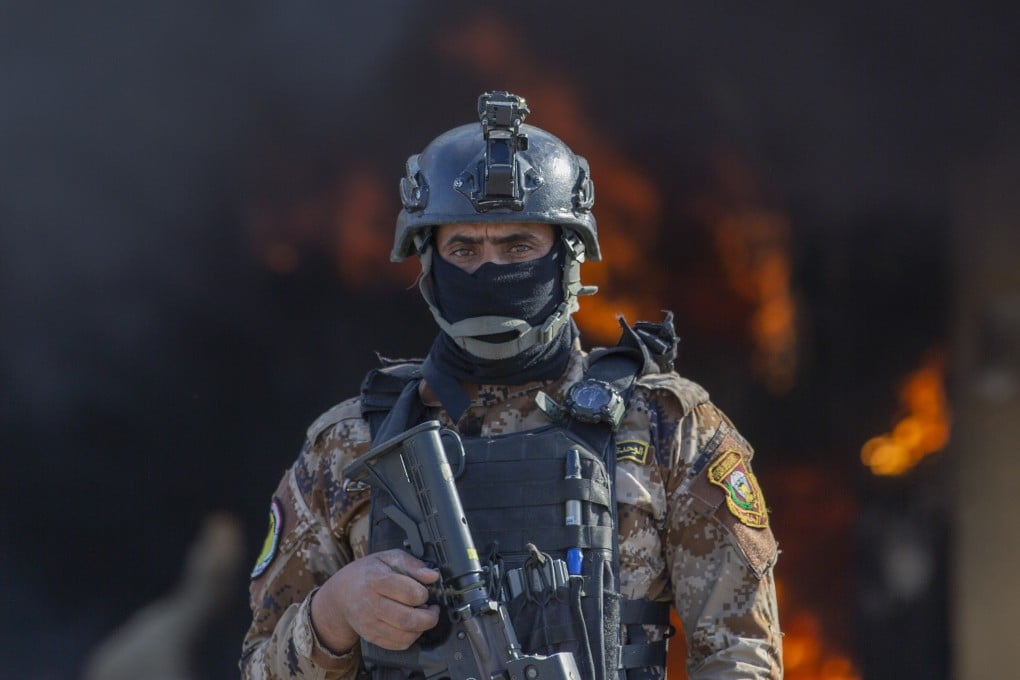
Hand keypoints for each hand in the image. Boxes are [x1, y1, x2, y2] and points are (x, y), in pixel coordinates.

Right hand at [310, 549, 440, 652]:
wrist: (341, 594)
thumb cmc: (367, 573)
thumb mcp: (387, 557)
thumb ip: (412, 564)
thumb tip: (432, 576)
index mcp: (376, 580)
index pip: (409, 593)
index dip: (424, 593)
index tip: (425, 591)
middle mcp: (371, 605)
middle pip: (408, 619)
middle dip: (429, 617)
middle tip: (432, 609)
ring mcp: (370, 624)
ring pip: (405, 636)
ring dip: (422, 628)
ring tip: (422, 616)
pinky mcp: (371, 637)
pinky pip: (399, 645)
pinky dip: (411, 637)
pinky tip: (411, 625)